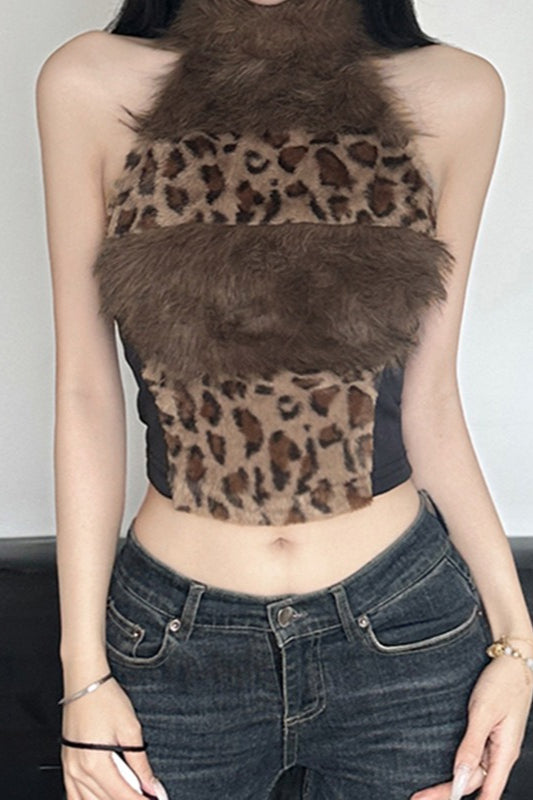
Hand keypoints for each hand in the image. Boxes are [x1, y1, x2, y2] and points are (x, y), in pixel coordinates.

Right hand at [61, 674, 166, 798]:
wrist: (85, 681)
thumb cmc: (105, 699)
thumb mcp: (130, 729)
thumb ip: (140, 763)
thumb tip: (151, 786)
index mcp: (94, 763)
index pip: (122, 795)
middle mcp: (78, 770)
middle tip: (148, 796)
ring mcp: (69, 769)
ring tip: (131, 795)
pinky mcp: (67, 764)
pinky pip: (74, 795)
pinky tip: (103, 798)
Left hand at [409, 653, 532, 799]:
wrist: (512, 660)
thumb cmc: (503, 683)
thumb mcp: (484, 713)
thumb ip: (472, 744)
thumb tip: (461, 775)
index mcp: (504, 753)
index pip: (487, 792)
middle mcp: (499, 753)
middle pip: (473, 783)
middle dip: (446, 793)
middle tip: (418, 798)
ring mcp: (492, 743)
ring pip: (470, 771)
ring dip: (449, 782)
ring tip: (424, 791)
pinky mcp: (485, 732)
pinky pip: (470, 756)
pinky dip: (455, 766)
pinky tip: (442, 770)